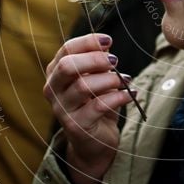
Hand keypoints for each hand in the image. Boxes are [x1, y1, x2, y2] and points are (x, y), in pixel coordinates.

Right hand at [44, 33, 134, 183]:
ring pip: (84, 86)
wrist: (94, 142)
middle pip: (69, 66)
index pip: (67, 49)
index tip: (109, 41)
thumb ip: (97, 61)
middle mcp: (53, 89)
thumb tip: (105, 44)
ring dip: (110, 80)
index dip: (88, 42)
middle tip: (115, 61)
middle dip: (95, 59)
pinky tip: (131, 94)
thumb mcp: (96, 78)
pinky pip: (98, 106)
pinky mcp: (76, 126)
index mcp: (56, 72)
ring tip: (125, 80)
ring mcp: (62, 109)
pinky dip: (118, 97)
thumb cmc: (95, 104)